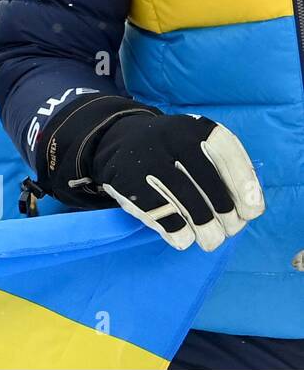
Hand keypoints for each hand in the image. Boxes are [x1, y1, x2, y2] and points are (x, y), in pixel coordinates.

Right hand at [91, 113, 263, 251]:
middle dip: (225, 215)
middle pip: (209, 184)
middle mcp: (171, 138)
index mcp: (193, 128)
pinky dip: (178, 232)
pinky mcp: (128, 183)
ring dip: (205, 229)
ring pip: (187, 203)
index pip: (228, 156)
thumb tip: (247, 211)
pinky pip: (162, 215)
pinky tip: (184, 238)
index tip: (252, 213)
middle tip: (229, 231)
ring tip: (210, 240)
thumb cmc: (172, 153)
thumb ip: (224, 169)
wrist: (118, 142)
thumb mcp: (198, 146)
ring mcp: (147, 161)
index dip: (244, 187)